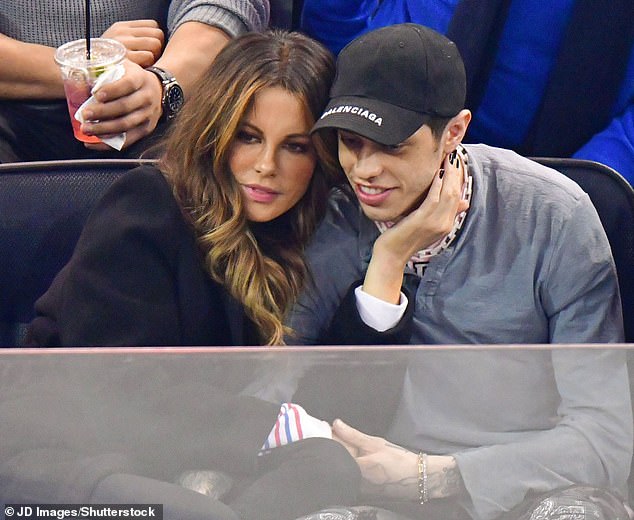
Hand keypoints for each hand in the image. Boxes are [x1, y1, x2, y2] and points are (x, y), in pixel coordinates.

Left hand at [79, 60, 162, 150]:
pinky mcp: (146, 129)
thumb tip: (80, 75)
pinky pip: (128, 140)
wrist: (159, 90)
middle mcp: (147, 98)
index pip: (127, 84)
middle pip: (125, 107)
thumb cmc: (134, 77)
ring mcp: (148, 115)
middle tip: (85, 115)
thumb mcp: (125, 66)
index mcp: (141, 79)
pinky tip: (94, 142)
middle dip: (102, 112)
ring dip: (104, 129)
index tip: (95, 94)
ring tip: (86, 129)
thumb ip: (107, 67)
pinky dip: (110, 143)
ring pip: (125, 125)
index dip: (112, 90)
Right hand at [101, 20, 163, 67]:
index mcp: (122, 27)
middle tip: (148, 57)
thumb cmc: (107, 62)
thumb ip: (134, 38)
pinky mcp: (126, 58)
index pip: (153, 25)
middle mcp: (122, 33)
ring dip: (153, 56)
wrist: (87, 71)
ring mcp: (124, 44)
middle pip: (157, 34)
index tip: (149, 47)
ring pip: (155, 44)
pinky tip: (140, 69)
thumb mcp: (116, 43)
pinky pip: (149, 56)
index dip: (155, 37)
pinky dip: (148, 64)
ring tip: (144, 63)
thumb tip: (158, 40)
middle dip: (156, 47)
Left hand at [332, 419, 417, 498]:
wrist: (416, 478)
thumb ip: (353, 435)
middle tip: (337, 434)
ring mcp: (359, 487)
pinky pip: (352, 475)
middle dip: (335, 446)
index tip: (328, 429)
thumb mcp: (375, 443)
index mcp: (356, 467)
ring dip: (343, 456)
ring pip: (344, 467)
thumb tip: (337, 424)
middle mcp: (355, 479)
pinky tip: (358, 459)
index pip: (334, 451)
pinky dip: (351, 465)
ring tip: (349, 445)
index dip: (329, 439)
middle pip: (338, 460)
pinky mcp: (364, 491)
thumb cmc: (399, 460)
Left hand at [375, 151, 467, 265]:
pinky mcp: (422, 220)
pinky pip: (433, 198)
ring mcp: (435, 223)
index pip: (458, 198)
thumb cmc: (406, 238)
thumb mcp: (429, 225)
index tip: (456, 164)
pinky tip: (437, 172)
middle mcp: (444, 224)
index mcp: (447, 225)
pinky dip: (437, 184)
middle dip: (456, 173)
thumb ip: (444, 213)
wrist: (392, 255)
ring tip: (448, 159)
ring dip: (449, 175)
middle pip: (456, 194)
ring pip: (448, 194)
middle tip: (454, 156)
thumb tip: (464, 202)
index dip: (458, 179)